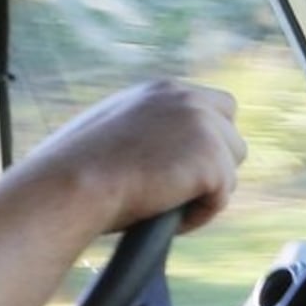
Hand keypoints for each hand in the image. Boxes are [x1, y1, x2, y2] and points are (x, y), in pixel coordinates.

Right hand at [17, 78, 247, 236]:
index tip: (188, 166)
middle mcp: (189, 100)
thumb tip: (160, 152)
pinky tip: (164, 216)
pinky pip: (220, 199)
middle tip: (181, 191)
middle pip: (232, 136)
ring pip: (230, 169)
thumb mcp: (112, 129)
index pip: (217, 106)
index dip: (207, 140)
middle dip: (214, 165)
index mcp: (164, 89)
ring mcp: (204, 129)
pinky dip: (196, 216)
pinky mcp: (211, 162)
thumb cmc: (76, 168)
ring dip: (205, 192)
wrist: (73, 183)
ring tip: (165, 207)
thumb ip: (145, 129)